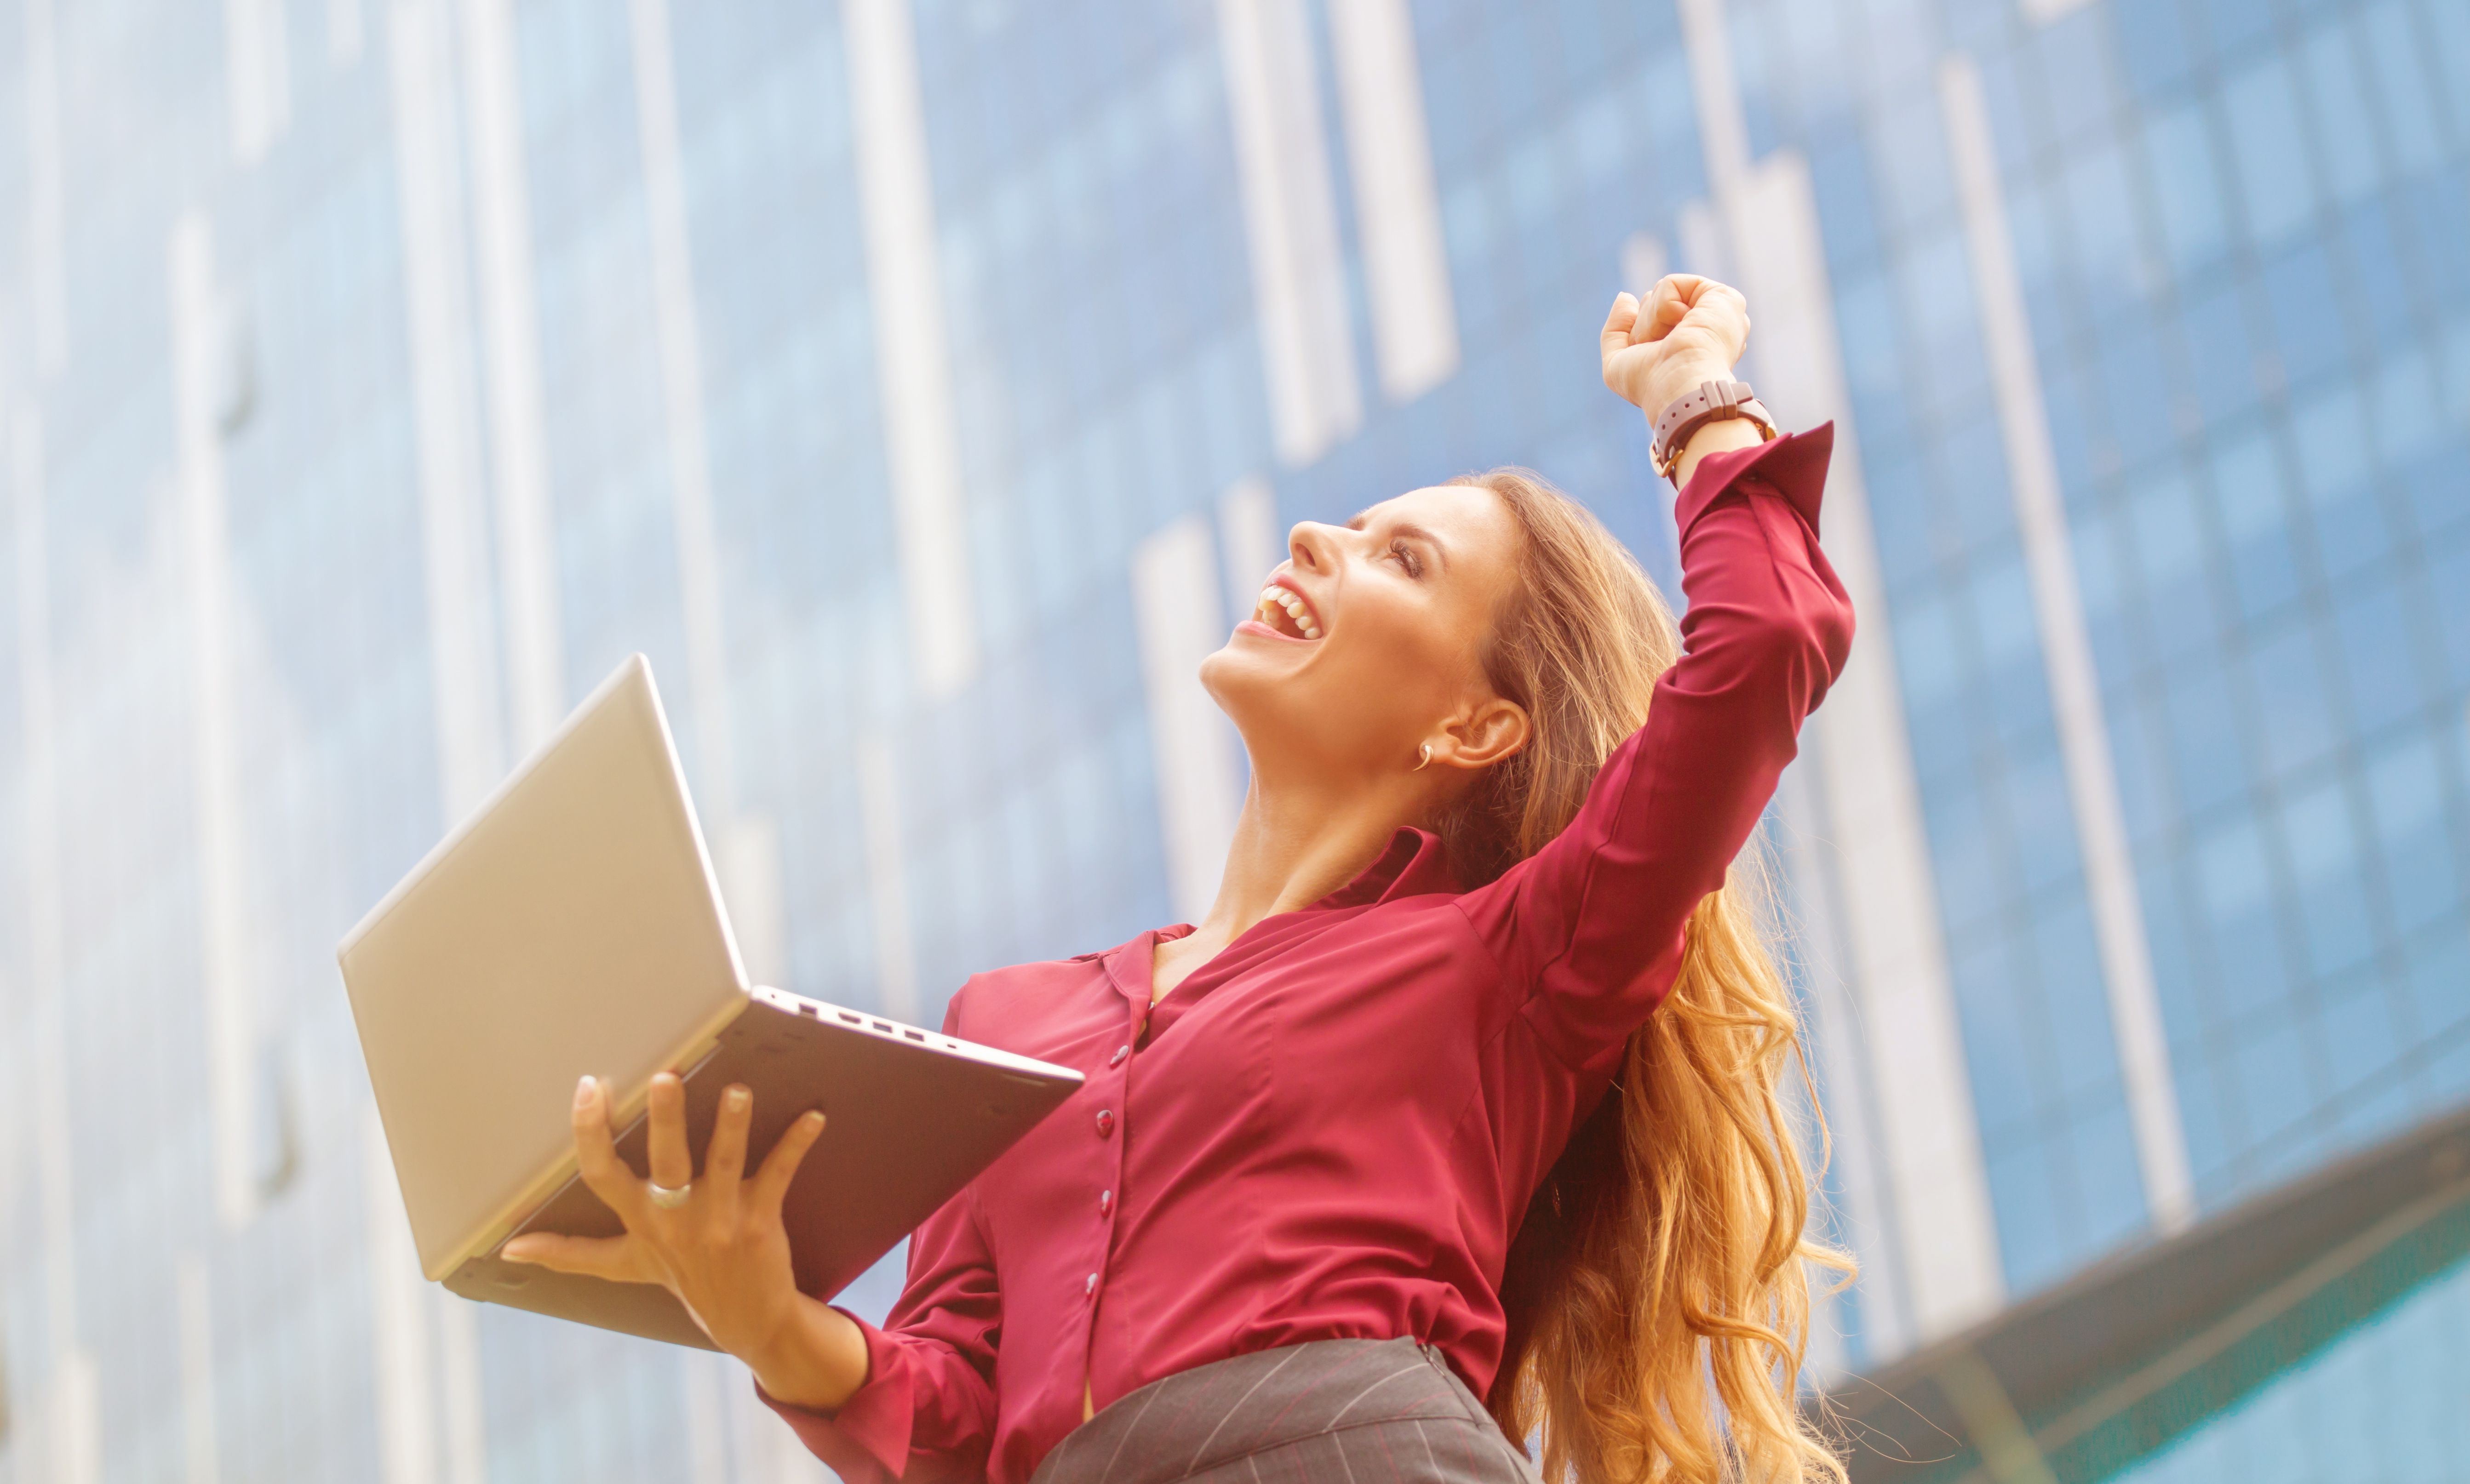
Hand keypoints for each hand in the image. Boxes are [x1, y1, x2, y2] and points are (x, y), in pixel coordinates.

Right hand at [502, 1073, 864, 1405]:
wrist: (746, 1321)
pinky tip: (815, 1117)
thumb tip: (510, 1247)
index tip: (590, 1088)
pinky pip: (779, 1174)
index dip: (591, 1133)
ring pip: (726, 1164)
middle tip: (664, 1078)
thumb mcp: (625, 1267)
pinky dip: (797, 1144)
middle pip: (665, 1164)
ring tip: (738, 1091)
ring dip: (732, 1126)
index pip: (603, 1176)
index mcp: (641, 1222)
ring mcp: (720, 1219)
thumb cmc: (683, 1279)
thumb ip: (570, 1255)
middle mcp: (676, 1220)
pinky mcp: (761, 1220)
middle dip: (664, 1121)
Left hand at [1600, 274, 1751, 423]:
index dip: (1640, 335)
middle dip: (1644, 327)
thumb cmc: (1651, 387)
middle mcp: (1707, 326)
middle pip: (1653, 301)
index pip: (1651, 317)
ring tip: (1670, 343)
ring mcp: (1717, 312)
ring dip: (1651, 321)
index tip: (1652, 359)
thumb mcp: (1617, 363)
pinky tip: (1682, 328)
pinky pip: (1671, 284)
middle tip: (1660, 351)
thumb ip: (1615, 328)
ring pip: (1660, 291)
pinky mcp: (1723, 297)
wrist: (1679, 389)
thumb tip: (1626, 296)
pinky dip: (1663, 308)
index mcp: (1689, 342)